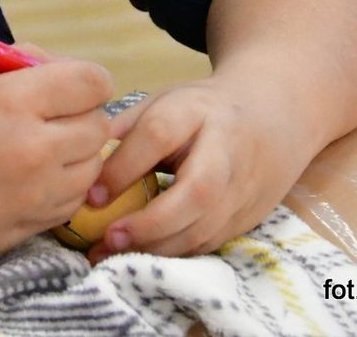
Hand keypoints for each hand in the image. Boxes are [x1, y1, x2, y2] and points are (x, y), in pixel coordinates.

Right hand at [0, 55, 112, 266]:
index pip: (93, 83)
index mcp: (13, 101)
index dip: (84, 81)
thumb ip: (21, 69)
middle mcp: (33, 149)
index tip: (67, 86)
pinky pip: (72, 202)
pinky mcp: (31, 228)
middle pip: (99, 126)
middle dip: (80, 117)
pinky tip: (27, 181)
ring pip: (93, 168)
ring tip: (36, 152)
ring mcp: (35, 195)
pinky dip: (61, 189)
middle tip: (48, 118)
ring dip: (75, 156)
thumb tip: (64, 72)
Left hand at [82, 75, 318, 263]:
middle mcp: (227, 149)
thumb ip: (126, 126)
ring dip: (158, 248)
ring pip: (207, 227)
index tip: (91, 196)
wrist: (274, 115)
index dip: (124, 167)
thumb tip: (82, 153)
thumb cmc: (202, 109)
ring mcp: (245, 186)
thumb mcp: (165, 101)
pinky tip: (141, 256)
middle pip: (198, 191)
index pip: (159, 135)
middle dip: (151, 221)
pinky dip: (175, 254)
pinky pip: (211, 242)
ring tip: (113, 254)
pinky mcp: (250, 215)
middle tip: (109, 237)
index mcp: (198, 110)